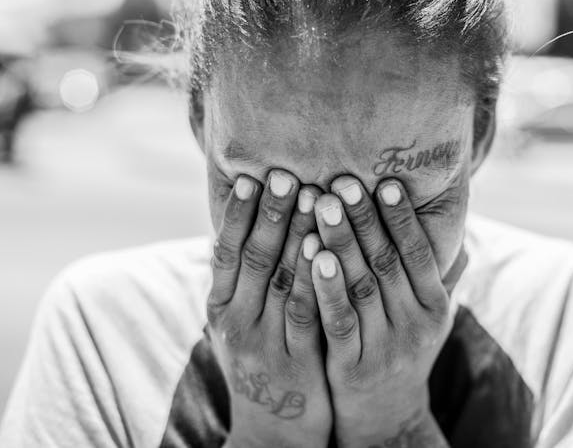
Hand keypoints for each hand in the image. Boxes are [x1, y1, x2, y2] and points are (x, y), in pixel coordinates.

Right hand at [206, 170, 331, 447]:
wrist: (271, 432)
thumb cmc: (261, 363)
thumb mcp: (240, 324)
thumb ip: (242, 283)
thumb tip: (245, 227)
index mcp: (220, 308)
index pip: (227, 252)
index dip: (240, 215)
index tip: (253, 177)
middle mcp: (236, 322)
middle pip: (254, 259)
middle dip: (271, 214)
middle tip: (286, 174)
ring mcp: (265, 343)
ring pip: (281, 281)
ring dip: (297, 237)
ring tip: (313, 197)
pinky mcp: (295, 362)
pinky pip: (306, 314)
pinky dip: (315, 281)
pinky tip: (328, 251)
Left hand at [310, 177, 451, 446]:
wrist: (387, 417)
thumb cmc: (406, 351)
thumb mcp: (432, 317)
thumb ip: (442, 275)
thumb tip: (459, 229)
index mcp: (436, 307)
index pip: (418, 254)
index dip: (402, 218)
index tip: (385, 182)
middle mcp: (415, 325)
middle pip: (387, 263)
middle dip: (364, 219)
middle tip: (343, 181)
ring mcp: (385, 347)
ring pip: (362, 286)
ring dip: (341, 242)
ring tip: (322, 204)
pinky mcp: (353, 366)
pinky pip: (339, 320)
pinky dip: (327, 287)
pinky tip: (313, 256)